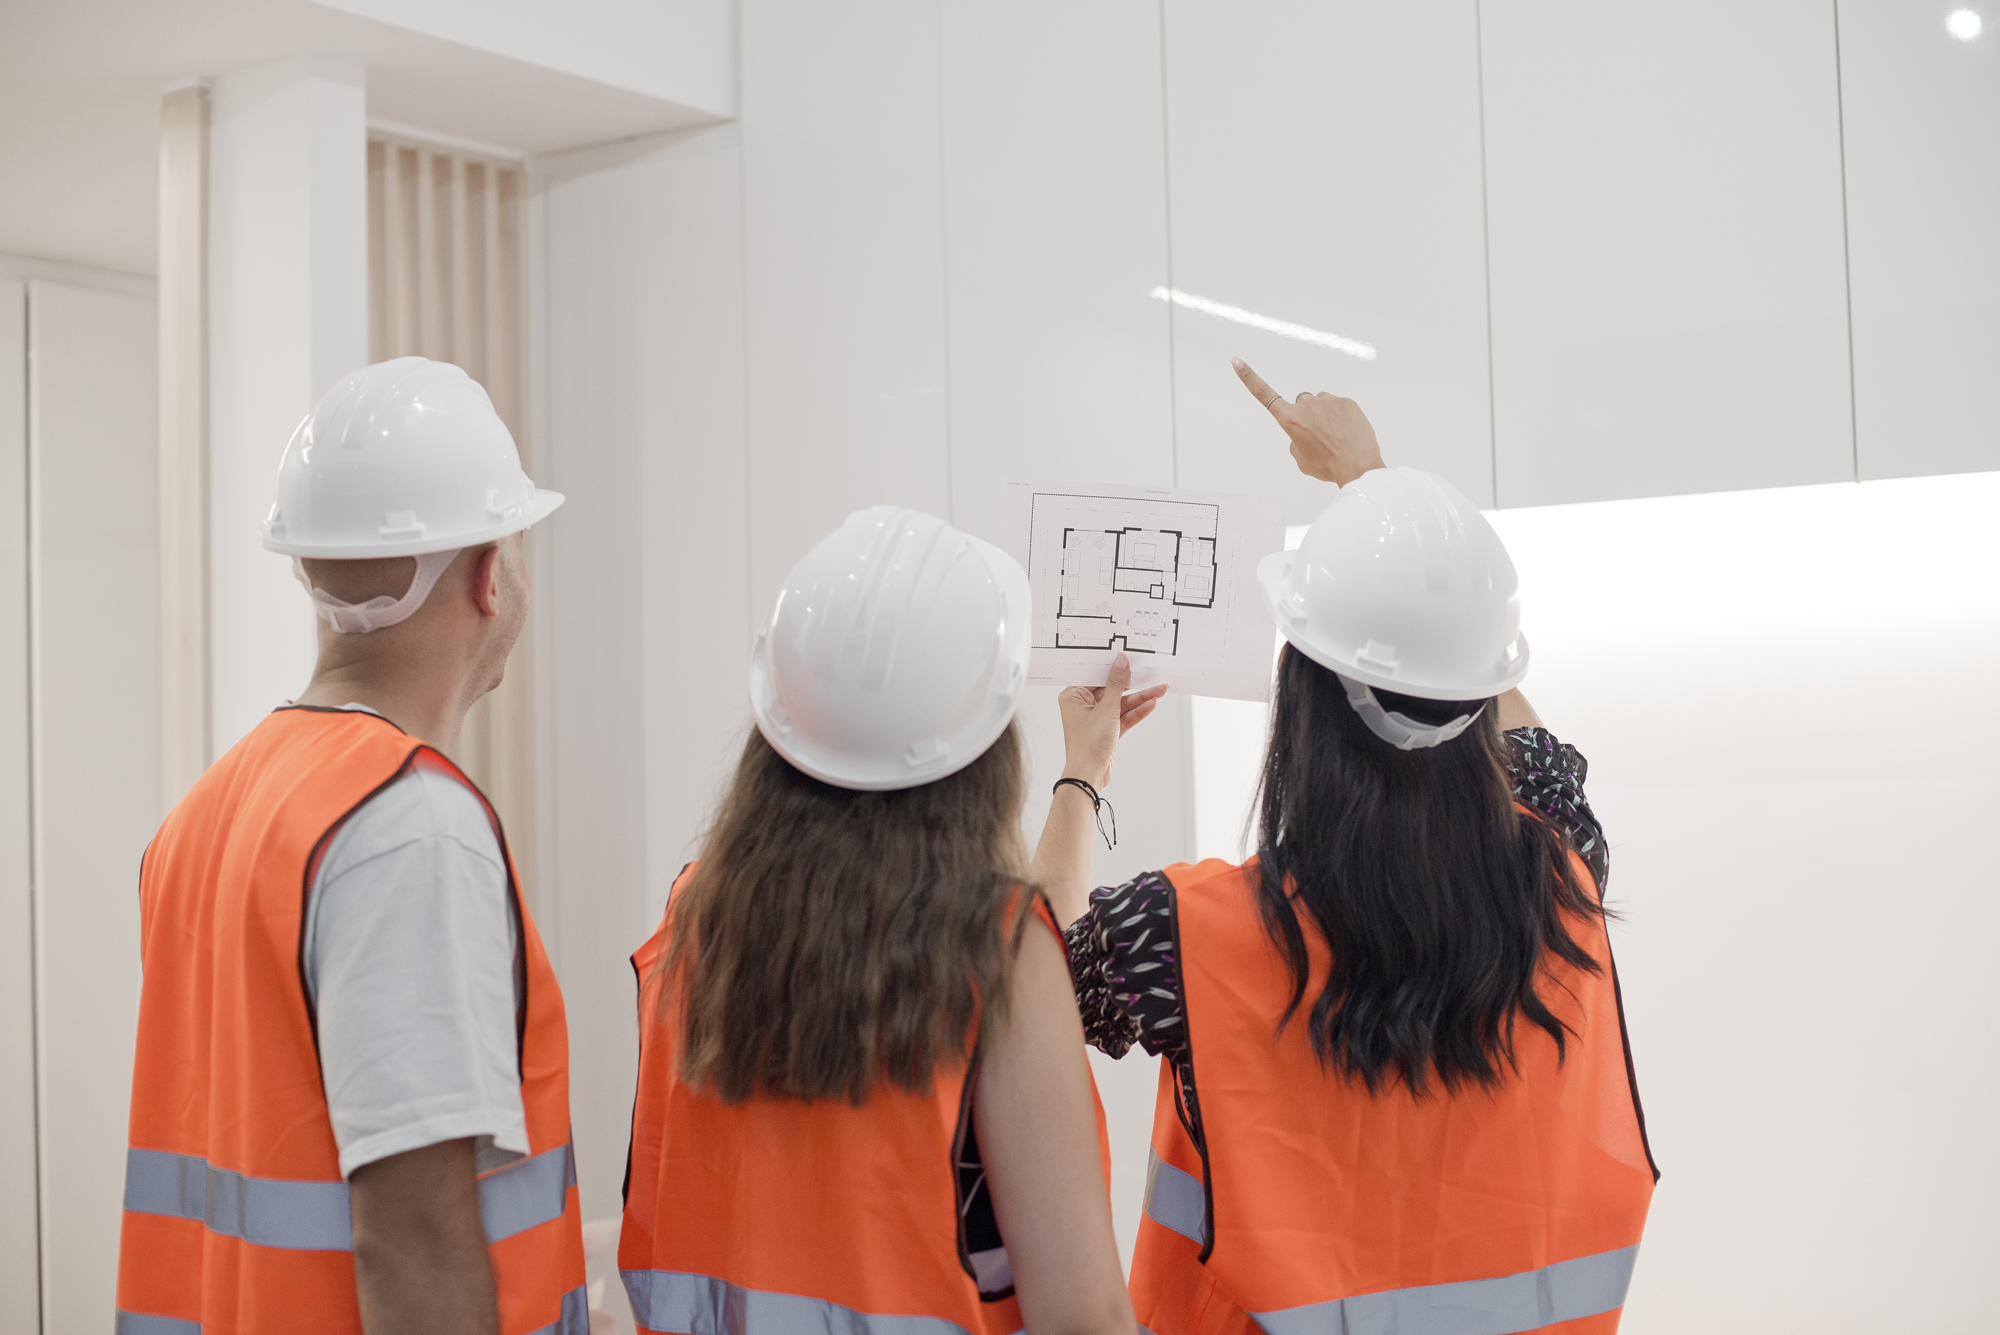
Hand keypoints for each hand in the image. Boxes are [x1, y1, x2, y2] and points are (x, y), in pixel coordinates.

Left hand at [1057, 652, 1167, 790]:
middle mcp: (1083, 705)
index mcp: (1073, 696)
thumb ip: (1116, 684)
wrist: (1089, 775)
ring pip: (1121, 704)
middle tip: (1151, 675)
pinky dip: (1136, 712)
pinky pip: (1123, 717)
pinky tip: (1151, 704)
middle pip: (1112, 690)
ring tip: (1160, 691)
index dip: (1114, 668)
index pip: (1096, 676)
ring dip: (1140, 699)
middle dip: (1133, 686)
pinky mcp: (1107, 730)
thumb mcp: (1106, 709)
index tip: (1130, 659)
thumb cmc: (1087, 744)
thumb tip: (1120, 662)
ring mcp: (1096, 718)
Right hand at [1233, 358, 1385, 486]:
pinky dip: (1343, 419)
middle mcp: (1306, 405)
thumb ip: (1297, 439)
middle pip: (1302, 404)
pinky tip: (1348, 434)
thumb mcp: (1301, 459)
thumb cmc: (1328, 466)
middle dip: (1308, 415)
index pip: (1263, 395)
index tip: (1236, 361)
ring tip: (1336, 438)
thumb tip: (1306, 430)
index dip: (1248, 377)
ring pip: (1323, 406)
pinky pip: (1340, 407)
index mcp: (1290, 419)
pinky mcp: (1347, 401)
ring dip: (1327, 417)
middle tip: (1320, 437)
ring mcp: (1328, 401)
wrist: (1357, 466)